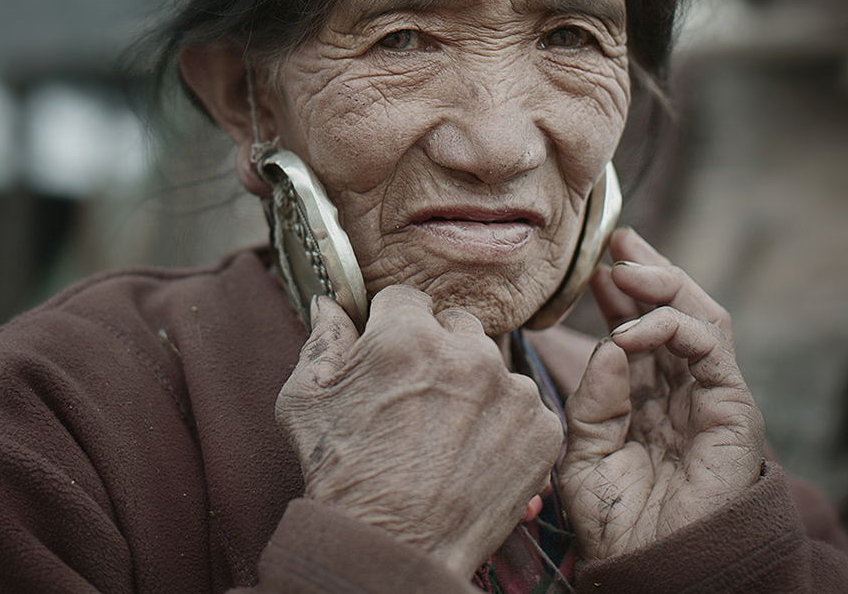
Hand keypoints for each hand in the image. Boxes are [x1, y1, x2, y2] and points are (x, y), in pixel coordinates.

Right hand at [275, 285, 562, 575]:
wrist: (394, 550)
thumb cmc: (342, 476)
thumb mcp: (305, 401)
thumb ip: (321, 339)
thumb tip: (328, 304)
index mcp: (408, 336)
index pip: (407, 298)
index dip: (392, 325)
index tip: (388, 355)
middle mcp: (468, 353)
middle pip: (457, 326)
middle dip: (439, 350)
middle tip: (417, 398)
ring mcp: (512, 391)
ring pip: (493, 366)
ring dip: (474, 387)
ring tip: (445, 433)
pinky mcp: (542, 429)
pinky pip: (523, 407)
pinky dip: (504, 424)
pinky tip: (473, 453)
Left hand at [558, 228, 763, 560]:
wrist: (652, 569)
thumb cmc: (617, 524)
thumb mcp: (583, 455)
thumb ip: (591, 402)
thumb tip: (607, 348)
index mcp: (646, 400)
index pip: (638, 330)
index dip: (619, 295)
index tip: (593, 265)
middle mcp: (681, 392)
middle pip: (673, 313)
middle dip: (647, 272)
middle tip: (617, 242)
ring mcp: (711, 398)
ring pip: (700, 318)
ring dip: (665, 284)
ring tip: (628, 267)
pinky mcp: (734, 410)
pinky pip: (709, 349)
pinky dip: (672, 327)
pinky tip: (631, 330)